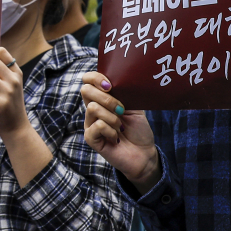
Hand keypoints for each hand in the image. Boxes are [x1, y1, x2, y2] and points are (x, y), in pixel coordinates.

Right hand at [80, 73, 160, 193]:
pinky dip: (111, 131)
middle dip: (107, 98)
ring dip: (112, 117)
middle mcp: (92, 109)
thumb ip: (124, 93)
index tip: (110, 85)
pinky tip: (116, 138)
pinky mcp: (90, 138)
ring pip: (93, 108)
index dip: (95, 78)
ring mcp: (90, 124)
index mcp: (101, 99)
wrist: (144, 153)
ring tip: (121, 127)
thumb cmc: (138, 130)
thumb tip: (117, 79)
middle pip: (86, 90)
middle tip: (121, 109)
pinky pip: (97, 126)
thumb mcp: (134, 106)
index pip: (87, 80)